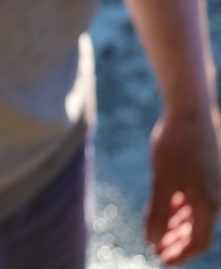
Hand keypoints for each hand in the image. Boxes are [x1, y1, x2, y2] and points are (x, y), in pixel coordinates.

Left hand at [146, 106, 220, 264]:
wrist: (190, 112)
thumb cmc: (176, 146)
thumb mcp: (162, 181)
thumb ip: (158, 213)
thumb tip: (152, 241)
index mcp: (208, 204)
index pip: (198, 242)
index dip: (180, 254)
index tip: (161, 260)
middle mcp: (215, 197)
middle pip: (198, 231)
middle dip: (177, 243)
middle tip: (156, 249)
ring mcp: (212, 184)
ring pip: (196, 214)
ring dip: (178, 226)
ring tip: (158, 231)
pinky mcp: (206, 171)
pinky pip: (196, 198)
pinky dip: (182, 207)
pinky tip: (167, 206)